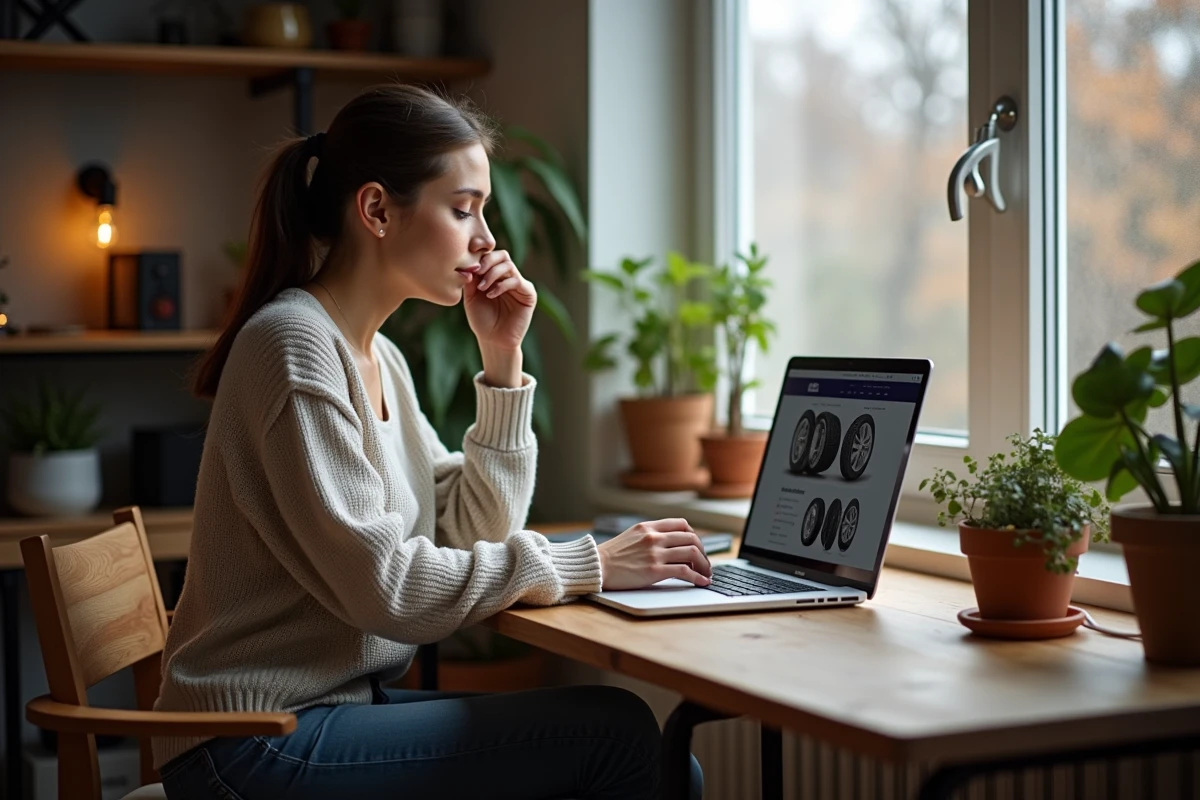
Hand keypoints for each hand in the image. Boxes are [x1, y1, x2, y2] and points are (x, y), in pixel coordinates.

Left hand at [464, 250, 535, 353]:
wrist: (493, 340)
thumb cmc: (482, 320)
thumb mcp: (471, 296)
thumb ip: (471, 279)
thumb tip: (470, 262)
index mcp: (495, 274)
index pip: (491, 255)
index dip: (481, 253)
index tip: (469, 262)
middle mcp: (508, 277)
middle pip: (502, 255)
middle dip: (487, 261)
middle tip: (477, 272)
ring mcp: (519, 284)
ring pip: (508, 265)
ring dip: (493, 273)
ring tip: (482, 288)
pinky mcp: (528, 294)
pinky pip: (516, 281)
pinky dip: (502, 285)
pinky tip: (491, 295)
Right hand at [596, 519, 712, 590]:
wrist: (596, 566)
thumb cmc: (611, 555)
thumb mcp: (631, 536)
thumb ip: (649, 536)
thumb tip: (668, 544)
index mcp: (648, 526)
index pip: (682, 524)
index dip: (694, 535)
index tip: (696, 547)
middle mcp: (654, 537)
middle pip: (691, 538)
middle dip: (703, 552)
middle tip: (704, 563)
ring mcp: (655, 553)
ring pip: (692, 553)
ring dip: (704, 564)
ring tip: (706, 573)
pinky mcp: (654, 571)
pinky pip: (684, 571)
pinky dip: (698, 577)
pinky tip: (702, 582)